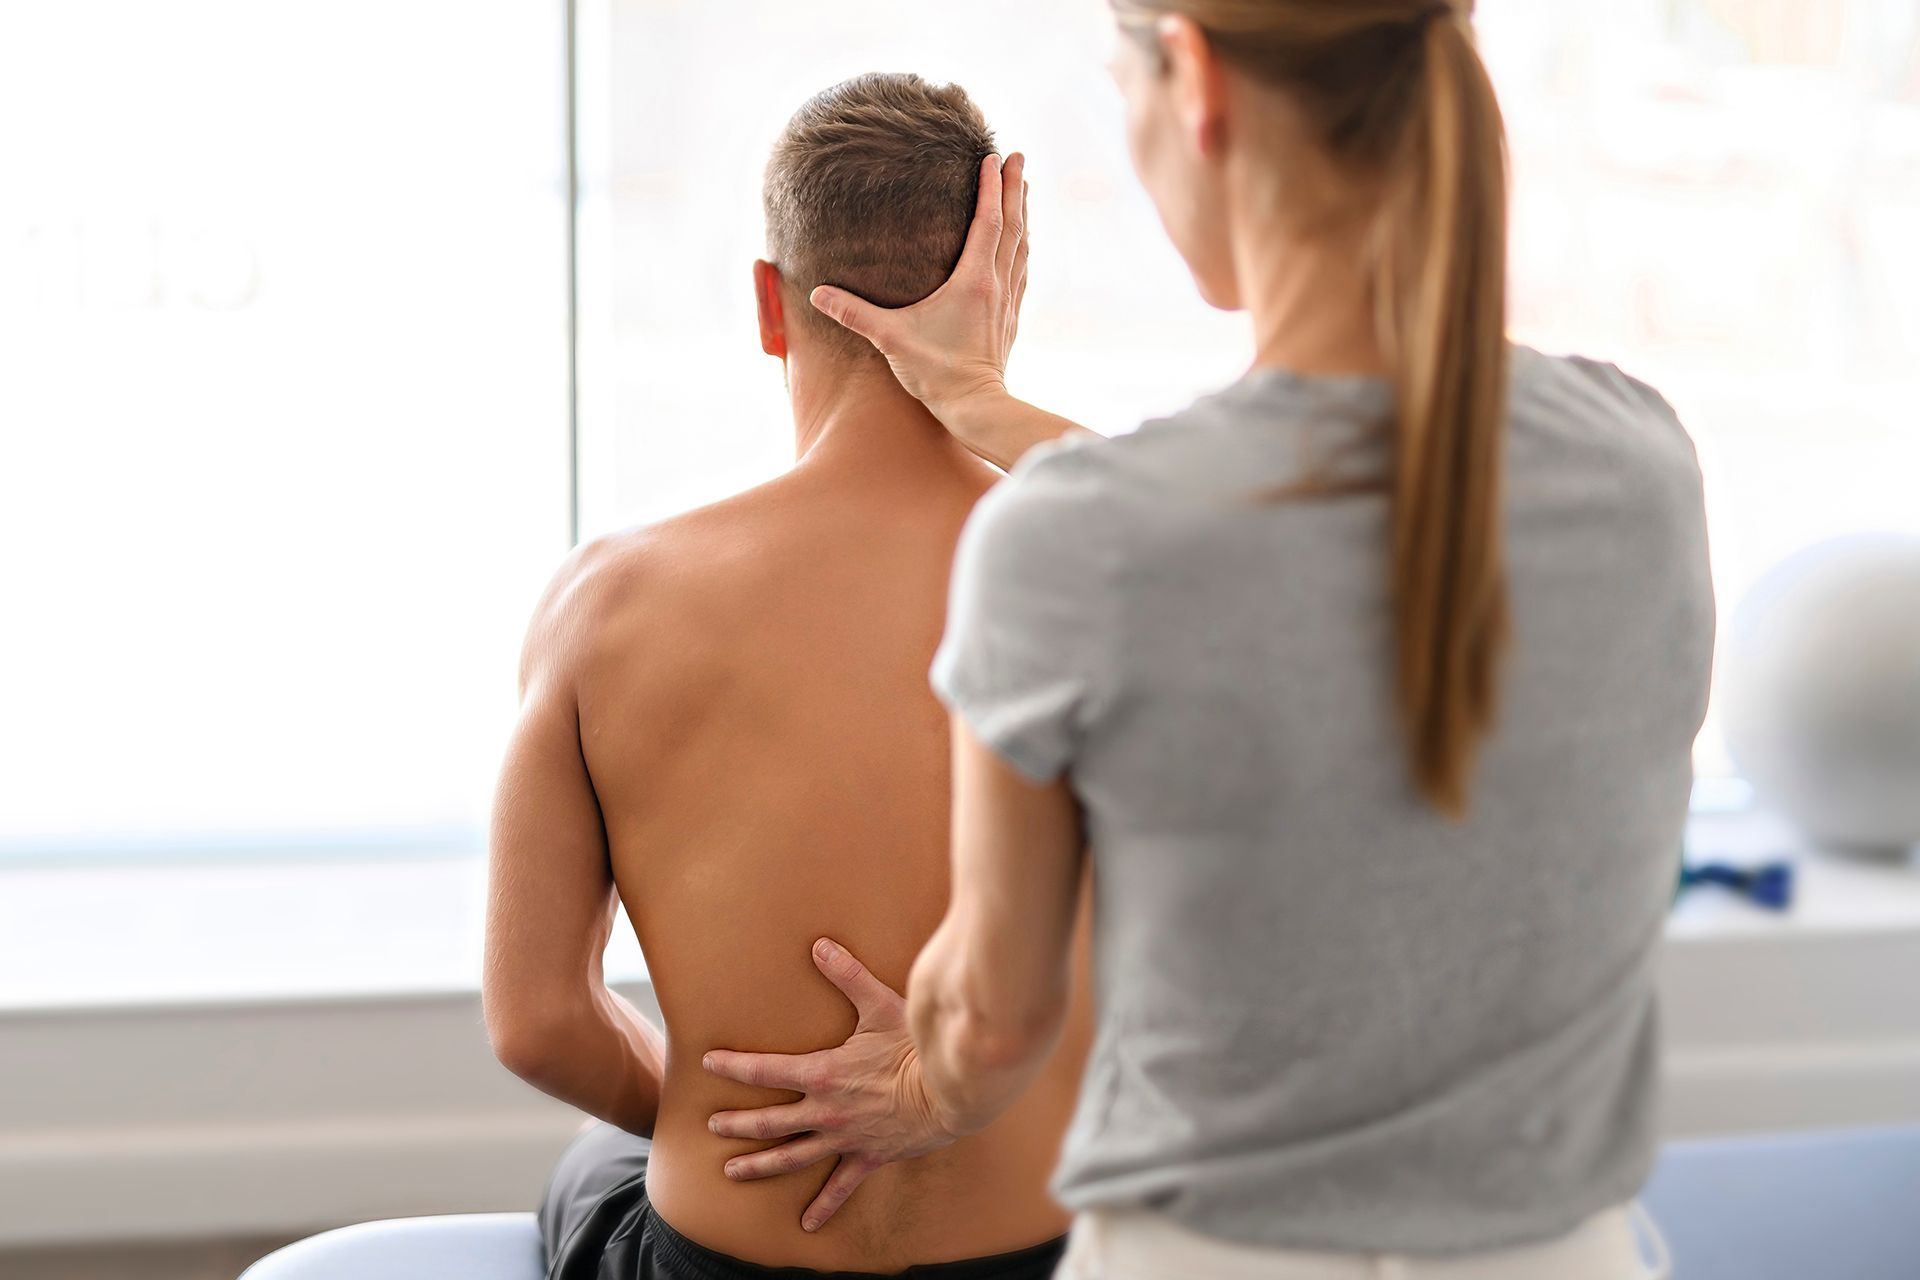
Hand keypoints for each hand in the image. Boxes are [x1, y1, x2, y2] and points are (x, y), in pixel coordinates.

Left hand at [704, 938, 960, 1231]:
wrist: (950, 1092)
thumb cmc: (915, 1047)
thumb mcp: (881, 1005)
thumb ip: (848, 976)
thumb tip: (819, 944)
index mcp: (823, 1073)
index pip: (765, 1070)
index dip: (734, 1066)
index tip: (709, 1062)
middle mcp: (825, 1111)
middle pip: (769, 1122)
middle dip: (736, 1123)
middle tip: (711, 1125)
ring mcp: (844, 1138)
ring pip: (792, 1157)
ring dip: (759, 1165)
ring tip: (732, 1171)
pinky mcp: (867, 1157)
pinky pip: (841, 1187)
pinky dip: (823, 1206)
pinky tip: (807, 1224)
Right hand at [809, 152, 1030, 443]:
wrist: (976, 407)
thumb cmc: (937, 374)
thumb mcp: (891, 339)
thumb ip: (854, 314)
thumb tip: (817, 293)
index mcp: (974, 280)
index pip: (987, 221)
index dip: (989, 186)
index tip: (991, 155)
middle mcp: (997, 285)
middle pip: (1012, 225)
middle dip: (1014, 187)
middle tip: (1017, 154)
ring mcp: (1007, 301)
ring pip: (1021, 245)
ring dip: (1022, 213)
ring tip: (1022, 186)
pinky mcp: (1010, 318)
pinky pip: (1021, 270)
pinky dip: (1022, 246)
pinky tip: (1022, 242)